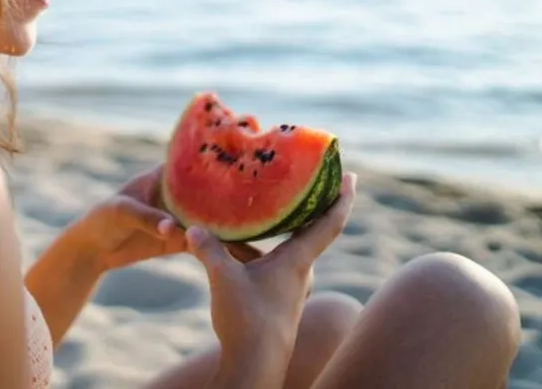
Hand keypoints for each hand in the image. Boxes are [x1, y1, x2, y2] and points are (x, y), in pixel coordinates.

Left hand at [70, 165, 263, 271]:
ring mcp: (185, 217)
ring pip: (220, 219)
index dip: (226, 154)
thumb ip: (146, 217)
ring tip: (275, 228)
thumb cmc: (102, 218)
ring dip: (243, 224)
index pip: (201, 161)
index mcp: (168, 176)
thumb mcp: (121, 213)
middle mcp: (181, 194)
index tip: (253, 149)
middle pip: (218, 191)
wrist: (92, 249)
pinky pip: (211, 244)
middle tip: (278, 192)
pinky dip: (230, 249)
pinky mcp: (183, 240)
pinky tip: (254, 258)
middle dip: (244, 190)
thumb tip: (171, 228)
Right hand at [188, 173, 357, 362]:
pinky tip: (232, 242)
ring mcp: (289, 285)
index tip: (351, 175)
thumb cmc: (247, 321)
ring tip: (264, 202)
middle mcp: (300, 271)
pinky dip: (257, 248)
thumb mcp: (223, 279)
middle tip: (309, 177)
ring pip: (286, 246)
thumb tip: (190, 228)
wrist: (255, 365)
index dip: (342, 197)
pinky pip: (270, 262)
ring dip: (279, 226)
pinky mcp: (276, 297)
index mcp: (298, 261)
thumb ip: (208, 250)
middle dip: (311, 203)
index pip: (330, 222)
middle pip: (312, 229)